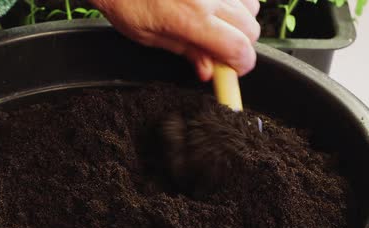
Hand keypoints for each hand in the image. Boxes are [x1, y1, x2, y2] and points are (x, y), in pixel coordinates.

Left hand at [89, 0, 260, 80]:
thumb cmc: (127, 2)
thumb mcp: (151, 37)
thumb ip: (187, 52)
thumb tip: (208, 70)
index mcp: (192, 18)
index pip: (238, 48)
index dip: (241, 65)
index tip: (233, 70)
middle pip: (251, 28)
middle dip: (240, 45)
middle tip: (219, 51)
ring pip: (250, 7)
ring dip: (239, 21)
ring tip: (213, 24)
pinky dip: (233, 1)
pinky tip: (212, 6)